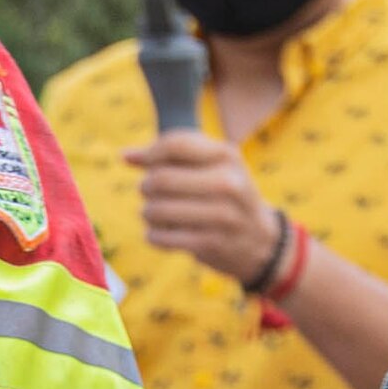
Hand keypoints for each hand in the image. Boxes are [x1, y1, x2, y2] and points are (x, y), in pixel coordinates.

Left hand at [132, 130, 284, 288]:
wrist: (262, 242)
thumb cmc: (226, 197)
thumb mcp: (213, 167)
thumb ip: (172, 157)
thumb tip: (126, 155)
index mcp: (227, 156)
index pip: (175, 144)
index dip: (149, 153)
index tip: (142, 163)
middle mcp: (228, 183)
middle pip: (161, 178)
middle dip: (146, 186)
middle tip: (148, 192)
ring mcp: (222, 215)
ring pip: (157, 209)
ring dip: (147, 212)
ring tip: (153, 213)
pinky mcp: (211, 244)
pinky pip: (161, 237)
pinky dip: (154, 235)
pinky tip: (161, 233)